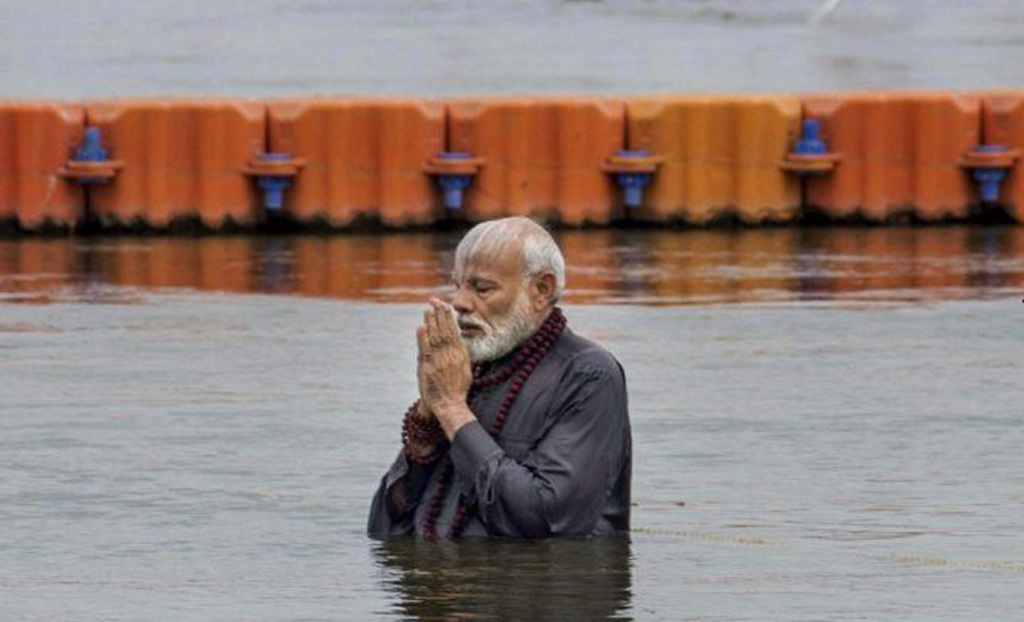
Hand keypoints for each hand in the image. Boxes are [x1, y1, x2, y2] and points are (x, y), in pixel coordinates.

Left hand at [416, 298, 474, 438]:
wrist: (450, 404)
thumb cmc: (458, 389)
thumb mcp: (465, 369)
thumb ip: (460, 354)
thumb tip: (458, 341)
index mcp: (460, 355)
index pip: (453, 331)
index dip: (448, 317)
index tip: (444, 306)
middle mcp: (449, 355)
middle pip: (444, 330)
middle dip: (439, 314)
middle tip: (435, 301)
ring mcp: (438, 361)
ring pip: (434, 337)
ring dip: (431, 322)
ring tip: (428, 310)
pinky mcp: (427, 367)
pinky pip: (425, 349)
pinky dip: (423, 337)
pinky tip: (422, 327)